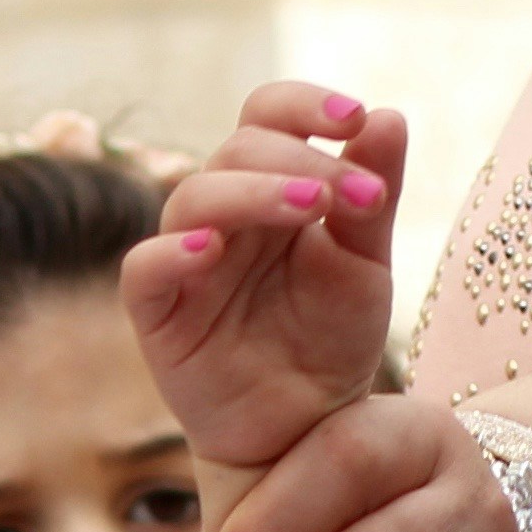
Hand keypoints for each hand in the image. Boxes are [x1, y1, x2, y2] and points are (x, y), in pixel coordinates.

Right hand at [122, 85, 405, 469]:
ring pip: (192, 196)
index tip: (353, 119)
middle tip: (350, 196)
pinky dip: (173, 251)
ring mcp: (187, 262)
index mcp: (271, 189)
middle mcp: (224, 216)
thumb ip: (373, 190)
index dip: (303, 104)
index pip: (266, 115)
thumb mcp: (367, 261)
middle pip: (235, 149)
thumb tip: (386, 115)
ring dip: (253, 192)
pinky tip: (213, 249)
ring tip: (310, 210)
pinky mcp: (158, 313)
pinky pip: (145, 267)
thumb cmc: (330, 341)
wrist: (308, 427)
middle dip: (298, 160)